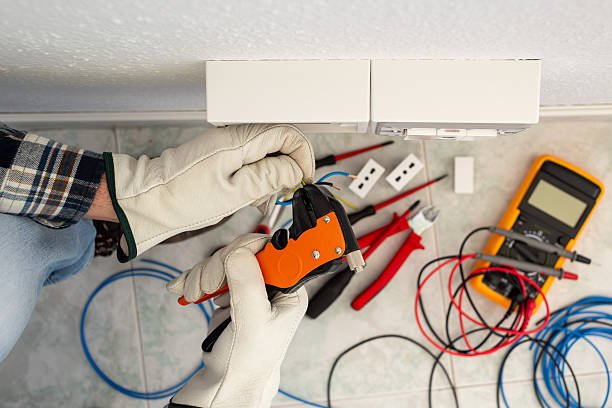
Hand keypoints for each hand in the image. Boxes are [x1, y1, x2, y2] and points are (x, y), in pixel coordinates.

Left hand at [103, 124, 314, 260]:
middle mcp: (235, 136)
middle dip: (287, 168)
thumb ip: (269, 177)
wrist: (151, 200)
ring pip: (266, 154)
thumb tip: (295, 169)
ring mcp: (227, 145)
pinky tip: (250, 197)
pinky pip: (250, 161)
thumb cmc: (184, 198)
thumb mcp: (235, 193)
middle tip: (283, 193)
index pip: (287, 135)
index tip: (303, 179)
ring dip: (272, 176)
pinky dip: (257, 178)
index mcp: (239, 141)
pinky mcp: (221, 155)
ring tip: (262, 200)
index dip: (302, 156)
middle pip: (279, 143)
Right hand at [168, 234, 307, 407]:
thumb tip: (240, 251)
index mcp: (289, 288)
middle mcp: (271, 284)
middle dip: (218, 266)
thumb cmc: (249, 362)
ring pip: (223, 259)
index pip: (272, 249)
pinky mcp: (229, 291)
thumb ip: (248, 284)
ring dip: (203, 274)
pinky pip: (211, 271)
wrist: (228, 380)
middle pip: (242, 251)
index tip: (229, 262)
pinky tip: (188, 291)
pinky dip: (196, 279)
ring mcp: (248, 286)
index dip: (248, 250)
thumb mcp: (253, 321)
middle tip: (208, 286)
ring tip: (196, 294)